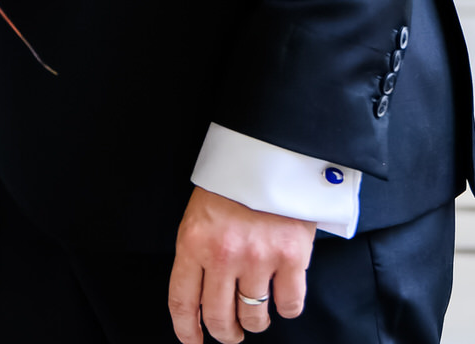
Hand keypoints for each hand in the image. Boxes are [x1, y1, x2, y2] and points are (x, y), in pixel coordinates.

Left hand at [168, 186, 313, 340]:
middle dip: (226, 334)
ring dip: (255, 322)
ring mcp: (259, 257)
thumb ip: (198, 254)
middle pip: (219, 318)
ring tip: (257, 315)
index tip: (193, 340)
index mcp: (194, 242)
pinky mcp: (291, 256)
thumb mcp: (200, 215)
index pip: (183, 302)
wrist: (272, 151)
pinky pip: (289, 304)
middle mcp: (223, 255)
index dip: (187, 330)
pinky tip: (283, 297)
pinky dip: (286, 308)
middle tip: (232, 333)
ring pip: (254, 316)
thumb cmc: (234, 183)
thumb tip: (200, 297)